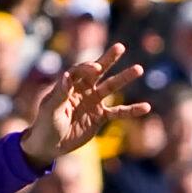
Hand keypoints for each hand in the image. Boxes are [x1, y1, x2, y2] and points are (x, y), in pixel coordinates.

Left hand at [21, 44, 148, 169]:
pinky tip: (146, 107)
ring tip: (139, 68)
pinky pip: (118, 112)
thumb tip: (67, 76)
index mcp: (68, 85)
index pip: (80, 71)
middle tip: (120, 47)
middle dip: (108, 59)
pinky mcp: (100, 116)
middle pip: (98, 71)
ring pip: (111, 87)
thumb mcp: (50, 110)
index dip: (88, 67)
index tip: (96, 68)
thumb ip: (60, 94)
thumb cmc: (45, 125)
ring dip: (124, 78)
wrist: (50, 145)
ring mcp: (93, 102)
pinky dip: (132, 110)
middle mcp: (82, 90)